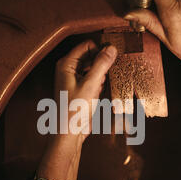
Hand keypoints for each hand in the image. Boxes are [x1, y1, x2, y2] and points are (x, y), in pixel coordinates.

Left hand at [37, 41, 116, 179]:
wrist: (68, 133)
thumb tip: (111, 48)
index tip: (114, 54)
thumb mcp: (91, 85)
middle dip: (102, 62)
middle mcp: (68, 70)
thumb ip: (101, 64)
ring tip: (104, 84)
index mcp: (66, 65)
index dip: (101, 48)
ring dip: (102, 74)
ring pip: (93, 68)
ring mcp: (74, 80)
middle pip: (90, 55)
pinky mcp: (80, 90)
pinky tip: (100, 92)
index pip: (87, 45)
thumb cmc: (73, 111)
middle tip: (113, 69)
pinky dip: (99, 83)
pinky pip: (93, 80)